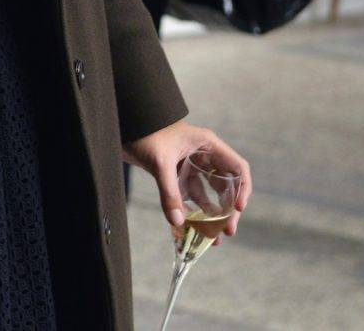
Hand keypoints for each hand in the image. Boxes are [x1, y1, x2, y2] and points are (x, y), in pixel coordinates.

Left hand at [124, 122, 251, 237]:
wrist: (121, 126)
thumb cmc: (145, 133)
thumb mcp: (159, 162)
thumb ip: (169, 192)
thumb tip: (178, 222)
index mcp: (207, 145)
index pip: (237, 168)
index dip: (242, 189)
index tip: (238, 209)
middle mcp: (203, 155)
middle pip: (226, 185)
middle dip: (228, 209)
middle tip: (228, 231)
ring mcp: (191, 165)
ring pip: (209, 193)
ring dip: (212, 214)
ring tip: (213, 238)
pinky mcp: (178, 174)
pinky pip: (191, 196)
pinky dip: (192, 211)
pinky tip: (191, 228)